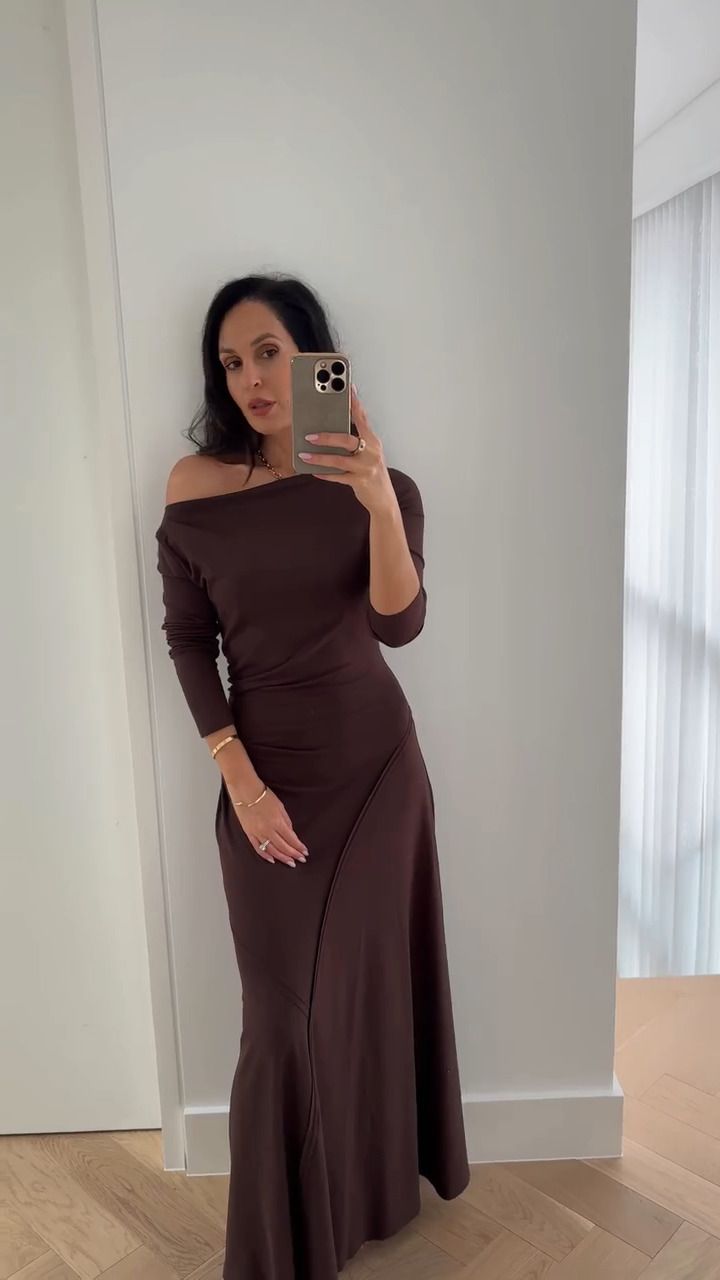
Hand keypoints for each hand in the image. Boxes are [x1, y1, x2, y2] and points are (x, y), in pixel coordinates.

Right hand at [229, 785, 308, 867]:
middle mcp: (268, 830)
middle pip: (283, 847)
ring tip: (290, 863)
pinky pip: (258, 848)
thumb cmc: (264, 796)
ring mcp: (257, 833)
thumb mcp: (280, 807)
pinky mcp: (249, 833)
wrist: (245, 791)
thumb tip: (291, 834)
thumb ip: (286, 822)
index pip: (291, 839)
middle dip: (293, 855)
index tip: (305, 852)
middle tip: (301, 860)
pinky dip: (265, 855)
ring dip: (282, 858)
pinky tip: (272, 860)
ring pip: (271, 850)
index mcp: (277, 822)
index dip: (299, 847)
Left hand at [297, 386, 395, 514]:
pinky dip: (325, 474)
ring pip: (340, 461)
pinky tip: (314, 471)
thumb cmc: (372, 471)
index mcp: (373, 441)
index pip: (362, 418)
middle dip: (327, 437)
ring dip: (320, 458)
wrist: (383, 498)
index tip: (347, 388)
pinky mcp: (360, 482)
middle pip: (347, 440)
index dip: (354, 403)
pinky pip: (338, 477)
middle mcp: (372, 452)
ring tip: (304, 455)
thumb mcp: (368, 452)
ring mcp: (366, 468)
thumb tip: (332, 428)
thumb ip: (356, 439)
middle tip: (309, 436)